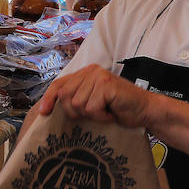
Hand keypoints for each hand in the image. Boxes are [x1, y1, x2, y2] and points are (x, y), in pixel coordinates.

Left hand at [37, 64, 159, 128]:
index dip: (49, 98)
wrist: (144, 110)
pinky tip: (112, 112)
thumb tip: (48, 108)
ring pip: (77, 104)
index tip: (44, 112)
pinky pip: (91, 108)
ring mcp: (98, 76)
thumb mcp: (91, 102)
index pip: (59, 84)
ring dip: (91, 115)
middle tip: (95, 113)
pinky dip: (101, 116)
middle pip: (65, 96)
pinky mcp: (106, 85)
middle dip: (76, 112)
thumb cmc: (118, 109)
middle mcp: (90, 71)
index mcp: (85, 73)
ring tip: (105, 111)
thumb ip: (75, 99)